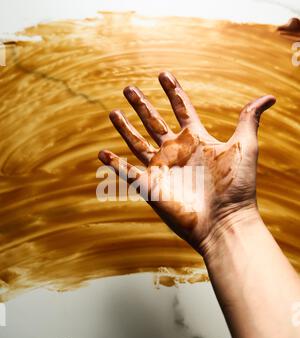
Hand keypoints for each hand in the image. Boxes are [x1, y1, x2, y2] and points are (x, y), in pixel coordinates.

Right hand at [98, 72, 275, 254]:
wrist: (224, 222)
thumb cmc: (236, 186)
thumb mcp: (244, 146)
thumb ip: (249, 119)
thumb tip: (269, 96)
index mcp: (196, 139)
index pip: (181, 108)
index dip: (173, 91)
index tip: (163, 73)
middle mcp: (177, 152)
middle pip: (154, 122)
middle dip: (142, 104)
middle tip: (129, 87)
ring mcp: (162, 169)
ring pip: (137, 143)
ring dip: (124, 128)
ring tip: (113, 112)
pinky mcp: (150, 187)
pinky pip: (127, 172)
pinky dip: (113, 163)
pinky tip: (101, 153)